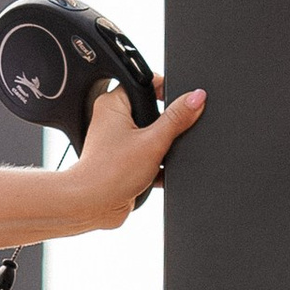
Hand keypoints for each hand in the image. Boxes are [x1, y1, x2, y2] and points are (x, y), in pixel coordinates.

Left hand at [70, 80, 204, 225]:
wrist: (94, 205)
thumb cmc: (110, 172)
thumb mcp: (154, 141)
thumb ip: (177, 118)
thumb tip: (196, 97)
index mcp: (113, 105)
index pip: (144, 84)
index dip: (165, 90)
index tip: (181, 99)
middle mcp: (112, 120)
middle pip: (151, 111)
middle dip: (165, 126)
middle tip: (166, 136)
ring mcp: (116, 141)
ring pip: (150, 136)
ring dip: (160, 148)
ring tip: (156, 158)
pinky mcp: (122, 160)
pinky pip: (146, 155)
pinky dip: (155, 164)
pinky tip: (156, 173)